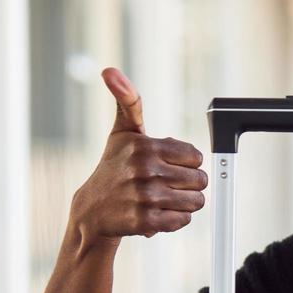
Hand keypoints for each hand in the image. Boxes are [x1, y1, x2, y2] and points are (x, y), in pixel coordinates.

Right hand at [68, 67, 207, 244]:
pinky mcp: (146, 222)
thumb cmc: (114, 167)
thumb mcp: (123, 132)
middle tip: (165, 183)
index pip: (196, 157)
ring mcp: (145, 197)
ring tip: (162, 198)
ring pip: (196, 201)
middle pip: (200, 180)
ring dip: (184, 202)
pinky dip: (175, 219)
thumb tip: (110, 70)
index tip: (168, 164)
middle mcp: (145, 170)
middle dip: (188, 184)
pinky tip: (156, 212)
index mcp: (145, 147)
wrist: (92, 209)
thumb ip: (128, 100)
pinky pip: (183, 220)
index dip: (186, 163)